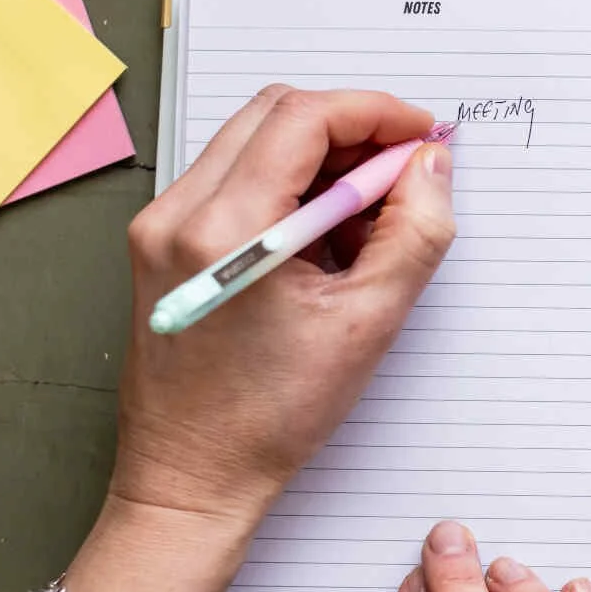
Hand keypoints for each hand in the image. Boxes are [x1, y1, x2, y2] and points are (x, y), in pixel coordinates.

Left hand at [65, 86, 455, 591]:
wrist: (191, 478)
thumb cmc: (270, 418)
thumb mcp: (368, 323)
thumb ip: (414, 233)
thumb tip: (430, 167)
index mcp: (224, 230)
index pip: (304, 118)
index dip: (375, 113)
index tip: (423, 137)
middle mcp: (177, 213)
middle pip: (274, 114)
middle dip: (351, 129)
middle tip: (404, 171)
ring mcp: (160, 226)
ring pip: (252, 141)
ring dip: (320, 159)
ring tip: (368, 221)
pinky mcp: (160, 243)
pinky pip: (233, 180)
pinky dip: (288, 188)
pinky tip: (325, 242)